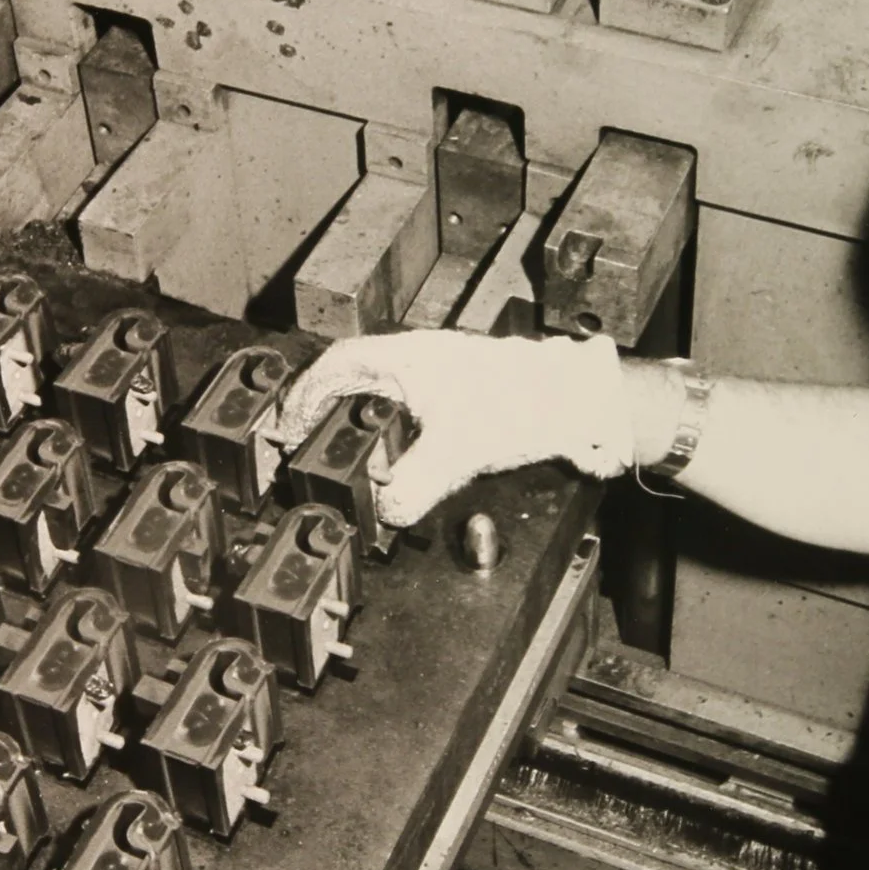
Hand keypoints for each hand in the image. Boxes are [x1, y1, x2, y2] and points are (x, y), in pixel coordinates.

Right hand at [270, 330, 628, 525]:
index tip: (285, 427)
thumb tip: (384, 511)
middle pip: (352, 377)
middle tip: (301, 442)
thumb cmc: (526, 403)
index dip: (304, 396)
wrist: (583, 401)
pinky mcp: (459, 397)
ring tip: (337, 453)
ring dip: (355, 420)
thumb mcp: (459, 451)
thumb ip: (413, 485)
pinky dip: (388, 432)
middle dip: (322, 409)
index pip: (337, 366)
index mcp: (408, 358)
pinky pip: (407, 410)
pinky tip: (391, 458)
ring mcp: (439, 376)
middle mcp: (418, 360)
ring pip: (380, 393)